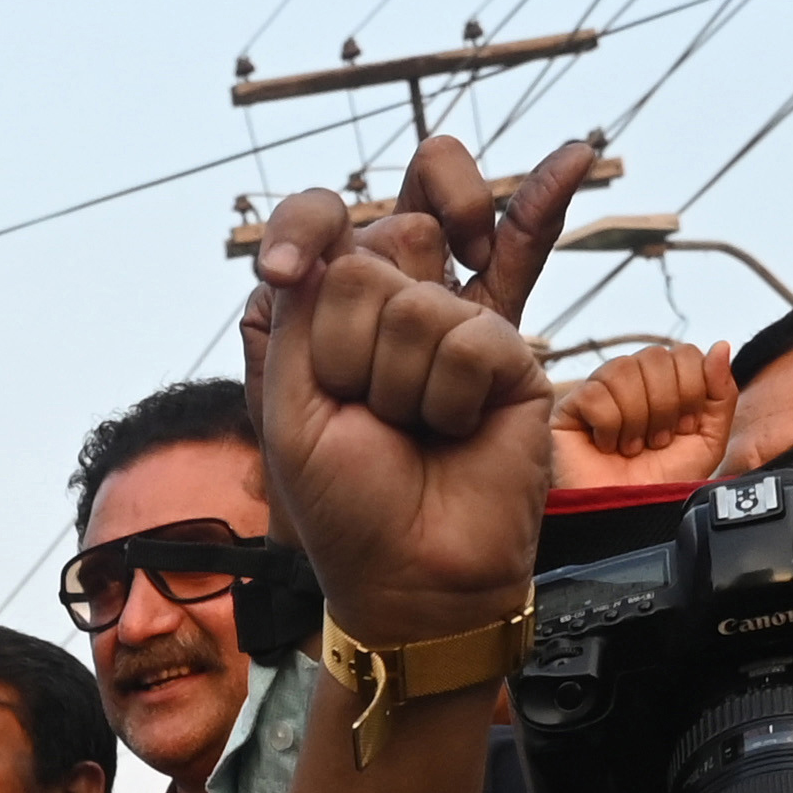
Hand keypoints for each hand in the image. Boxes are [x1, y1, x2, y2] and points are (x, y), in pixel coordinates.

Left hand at [244, 136, 590, 646]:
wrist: (412, 573)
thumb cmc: (347, 502)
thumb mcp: (289, 407)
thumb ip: (297, 315)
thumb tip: (322, 241)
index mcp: (337, 312)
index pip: (323, 219)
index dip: (305, 223)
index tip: (283, 268)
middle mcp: (400, 304)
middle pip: (376, 247)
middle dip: (349, 342)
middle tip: (362, 403)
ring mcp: (458, 325)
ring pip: (417, 300)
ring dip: (397, 385)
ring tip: (413, 427)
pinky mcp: (509, 353)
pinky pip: (469, 339)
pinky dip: (448, 399)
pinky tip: (457, 430)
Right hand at [553, 339, 732, 491]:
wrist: (629, 521)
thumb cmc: (663, 485)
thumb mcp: (707, 441)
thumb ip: (720, 394)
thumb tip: (720, 346)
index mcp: (664, 383)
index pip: (683, 353)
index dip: (690, 390)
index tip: (683, 429)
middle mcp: (631, 381)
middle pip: (656, 357)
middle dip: (666, 406)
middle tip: (658, 442)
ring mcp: (599, 391)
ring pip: (624, 369)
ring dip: (637, 418)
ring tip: (632, 448)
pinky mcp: (570, 408)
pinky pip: (596, 393)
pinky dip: (609, 426)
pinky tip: (606, 447)